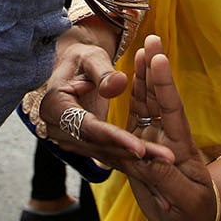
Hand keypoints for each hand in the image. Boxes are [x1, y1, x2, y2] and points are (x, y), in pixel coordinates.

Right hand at [36, 26, 173, 168]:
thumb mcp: (91, 58)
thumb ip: (104, 73)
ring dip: (137, 160)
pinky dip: (132, 157)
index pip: (89, 128)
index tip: (139, 147)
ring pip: (107, 153)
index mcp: (56, 107)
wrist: (72, 66)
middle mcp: (58, 129)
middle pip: (100, 146)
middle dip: (134, 154)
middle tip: (165, 159)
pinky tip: (157, 162)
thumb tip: (120, 83)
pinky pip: (109, 151)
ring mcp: (69, 139)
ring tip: (165, 162)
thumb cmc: (81, 58)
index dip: (115, 138)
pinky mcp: (83, 143)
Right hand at [118, 35, 217, 220]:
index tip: (158, 60)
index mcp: (179, 149)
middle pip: (159, 98)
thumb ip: (167, 181)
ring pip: (147, 101)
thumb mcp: (185, 203)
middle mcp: (166, 138)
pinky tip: (128, 74)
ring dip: (144, 75)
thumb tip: (147, 160)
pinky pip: (136, 114)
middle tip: (152, 39)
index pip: (171, 111)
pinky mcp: (142, 144)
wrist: (195, 217)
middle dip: (154, 69)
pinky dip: (133, 92)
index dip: (164, 85)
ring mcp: (153, 138)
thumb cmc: (195, 212)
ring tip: (142, 48)